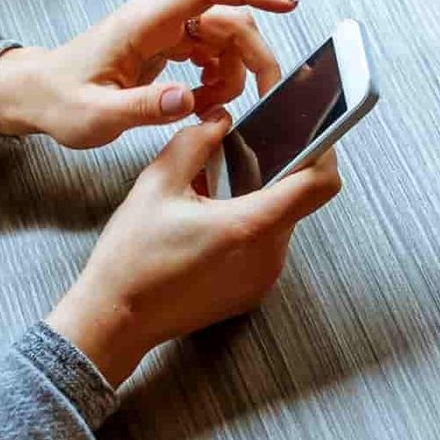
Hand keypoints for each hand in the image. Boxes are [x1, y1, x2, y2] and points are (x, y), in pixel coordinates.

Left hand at [0, 0, 297, 148]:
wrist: (40, 93)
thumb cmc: (62, 100)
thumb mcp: (97, 115)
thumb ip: (143, 107)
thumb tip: (188, 100)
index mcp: (145, 21)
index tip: (284, 2)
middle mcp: (161, 15)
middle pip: (230, 18)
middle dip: (255, 55)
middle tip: (264, 96)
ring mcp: (167, 26)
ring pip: (227, 37)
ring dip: (235, 73)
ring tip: (209, 105)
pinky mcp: (170, 41)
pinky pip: (214, 51)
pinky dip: (220, 77)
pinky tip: (201, 99)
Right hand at [45, 115, 341, 385]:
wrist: (117, 319)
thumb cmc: (132, 258)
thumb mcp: (156, 184)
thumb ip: (195, 141)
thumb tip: (222, 119)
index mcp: (249, 226)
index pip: (317, 184)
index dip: (322, 150)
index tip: (312, 131)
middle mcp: (267, 255)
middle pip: (298, 200)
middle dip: (279, 171)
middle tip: (247, 151)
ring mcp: (264, 277)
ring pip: (282, 221)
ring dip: (261, 199)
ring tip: (219, 190)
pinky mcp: (254, 290)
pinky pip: (267, 246)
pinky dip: (251, 226)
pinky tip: (213, 221)